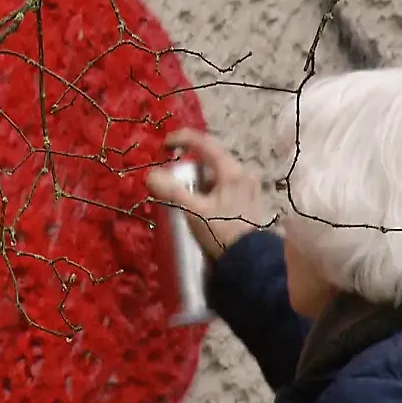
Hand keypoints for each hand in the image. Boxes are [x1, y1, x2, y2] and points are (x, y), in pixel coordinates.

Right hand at [146, 129, 267, 259]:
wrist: (250, 263)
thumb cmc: (222, 234)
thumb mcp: (194, 212)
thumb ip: (172, 192)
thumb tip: (151, 175)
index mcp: (232, 171)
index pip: (205, 143)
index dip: (182, 139)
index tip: (165, 146)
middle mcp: (243, 174)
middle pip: (211, 159)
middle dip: (189, 164)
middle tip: (171, 174)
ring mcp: (248, 188)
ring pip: (217, 175)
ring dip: (198, 180)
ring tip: (182, 194)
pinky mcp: (248, 202)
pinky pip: (223, 187)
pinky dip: (208, 190)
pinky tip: (199, 205)